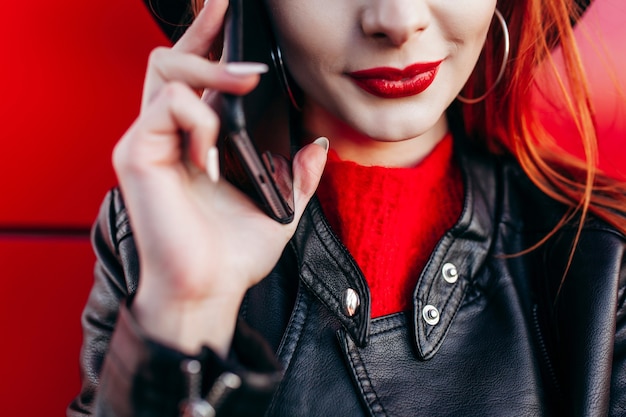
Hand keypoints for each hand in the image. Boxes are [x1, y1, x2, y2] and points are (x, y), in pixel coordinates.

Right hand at [112, 0, 327, 355]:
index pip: (196, 77)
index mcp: (195, 143)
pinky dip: (201, 119)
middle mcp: (166, 136)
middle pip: (172, 60)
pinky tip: (215, 149)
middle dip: (204, 33)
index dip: (209, 40)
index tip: (230, 11)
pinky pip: (168, 107)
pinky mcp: (136, 154)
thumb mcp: (278, 207)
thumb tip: (314, 146)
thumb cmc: (233, 255)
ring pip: (167, 70)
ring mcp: (148, 143)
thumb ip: (296, 175)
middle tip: (232, 12)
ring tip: (248, 79)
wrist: (209, 291)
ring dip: (211, 67)